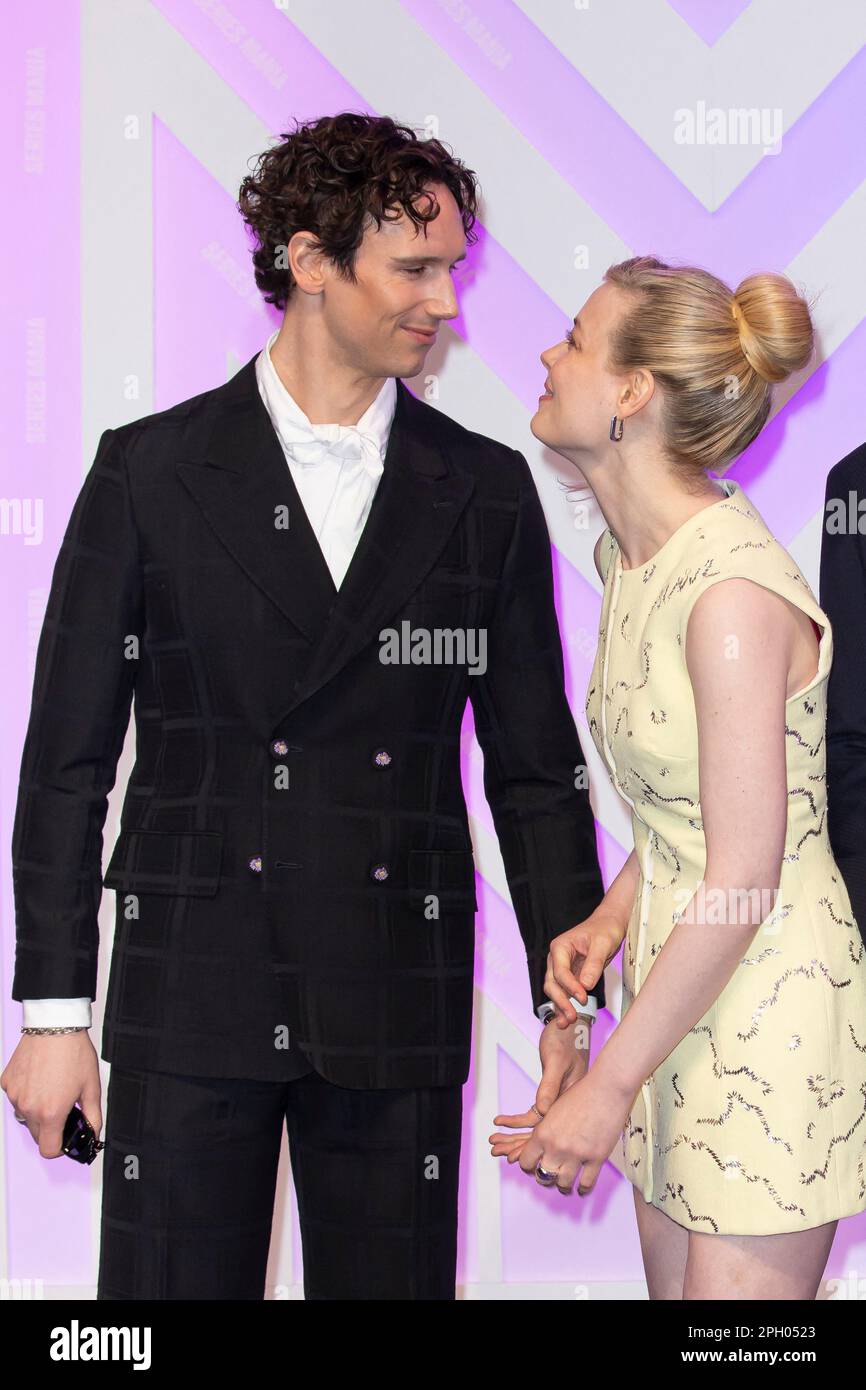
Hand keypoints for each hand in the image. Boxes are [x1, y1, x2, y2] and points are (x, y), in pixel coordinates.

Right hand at [1, 1032, 101, 1158]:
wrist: (54, 1025)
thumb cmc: (74, 1053)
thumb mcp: (91, 1086)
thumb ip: (93, 1116)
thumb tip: (93, 1134)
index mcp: (51, 1113)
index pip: (48, 1150)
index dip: (60, 1148)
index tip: (66, 1137)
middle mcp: (29, 1108)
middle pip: (37, 1135)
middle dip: (51, 1127)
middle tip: (64, 1107)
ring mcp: (15, 1096)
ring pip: (26, 1116)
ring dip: (37, 1111)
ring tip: (51, 1088)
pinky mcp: (7, 1083)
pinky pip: (16, 1098)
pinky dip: (27, 1094)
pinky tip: (39, 1078)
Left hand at [488, 1015, 592, 1168]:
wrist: (573, 1028)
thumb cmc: (566, 1041)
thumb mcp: (557, 1061)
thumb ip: (550, 1086)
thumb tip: (542, 1110)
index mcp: (568, 1101)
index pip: (545, 1130)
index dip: (527, 1145)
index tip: (509, 1155)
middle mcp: (564, 1106)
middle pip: (539, 1133)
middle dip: (516, 1145)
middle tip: (494, 1149)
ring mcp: (560, 1103)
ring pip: (536, 1126)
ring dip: (515, 1135)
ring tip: (494, 1143)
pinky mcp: (554, 1096)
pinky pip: (536, 1114)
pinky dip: (519, 1121)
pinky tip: (503, 1122)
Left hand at [514, 1064, 637, 1195]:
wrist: (606, 1088)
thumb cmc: (581, 1094)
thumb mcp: (554, 1111)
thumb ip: (545, 1131)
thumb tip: (540, 1146)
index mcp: (542, 1133)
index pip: (526, 1162)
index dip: (529, 1166)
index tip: (535, 1166)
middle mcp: (556, 1147)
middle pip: (542, 1177)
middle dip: (545, 1178)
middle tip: (550, 1177)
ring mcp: (577, 1154)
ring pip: (563, 1184)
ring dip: (563, 1186)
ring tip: (566, 1185)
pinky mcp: (596, 1158)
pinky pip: (586, 1184)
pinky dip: (582, 1189)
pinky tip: (581, 1188)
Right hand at [545, 910, 625, 1023]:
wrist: (609, 924)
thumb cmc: (605, 929)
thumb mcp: (603, 944)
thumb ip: (593, 964)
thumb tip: (585, 985)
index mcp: (560, 947)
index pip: (560, 971)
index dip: (570, 986)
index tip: (582, 997)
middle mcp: (557, 958)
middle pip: (552, 983)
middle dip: (561, 1001)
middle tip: (572, 1016)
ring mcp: (562, 968)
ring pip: (555, 990)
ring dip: (560, 1006)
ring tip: (568, 1022)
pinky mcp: (571, 976)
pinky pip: (564, 992)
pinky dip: (565, 1004)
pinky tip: (567, 1018)